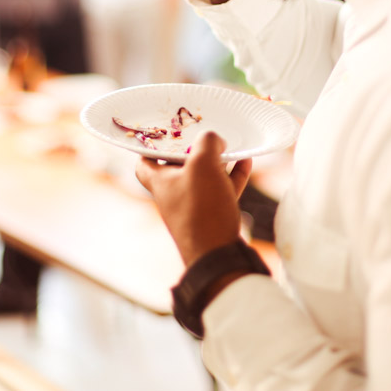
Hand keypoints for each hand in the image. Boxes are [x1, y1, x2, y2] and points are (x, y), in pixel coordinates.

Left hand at [136, 131, 252, 265]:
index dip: (150, 147)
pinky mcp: (213, 216)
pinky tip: (246, 162)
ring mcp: (194, 207)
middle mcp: (173, 195)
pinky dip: (232, 175)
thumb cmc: (202, 208)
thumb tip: (214, 140)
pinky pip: (222, 189)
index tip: (165, 135)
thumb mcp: (203, 164)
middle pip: (178, 167)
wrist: (217, 255)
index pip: (144, 162)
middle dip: (193, 149)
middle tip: (205, 135)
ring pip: (203, 177)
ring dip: (217, 160)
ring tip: (231, 145)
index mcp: (160, 183)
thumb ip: (207, 142)